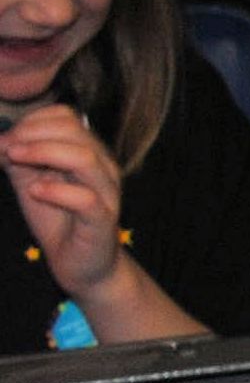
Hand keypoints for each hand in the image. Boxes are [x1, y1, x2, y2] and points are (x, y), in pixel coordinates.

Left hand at [1, 104, 126, 301]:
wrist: (81, 265)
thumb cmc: (58, 220)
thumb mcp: (29, 181)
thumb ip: (17, 159)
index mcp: (87, 152)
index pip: (66, 117)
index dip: (32, 121)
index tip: (7, 139)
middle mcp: (103, 168)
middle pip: (74, 131)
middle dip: (31, 134)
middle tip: (6, 149)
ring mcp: (106, 193)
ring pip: (83, 157)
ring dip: (42, 153)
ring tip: (15, 160)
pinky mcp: (103, 220)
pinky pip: (84, 198)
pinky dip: (55, 191)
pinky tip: (35, 192)